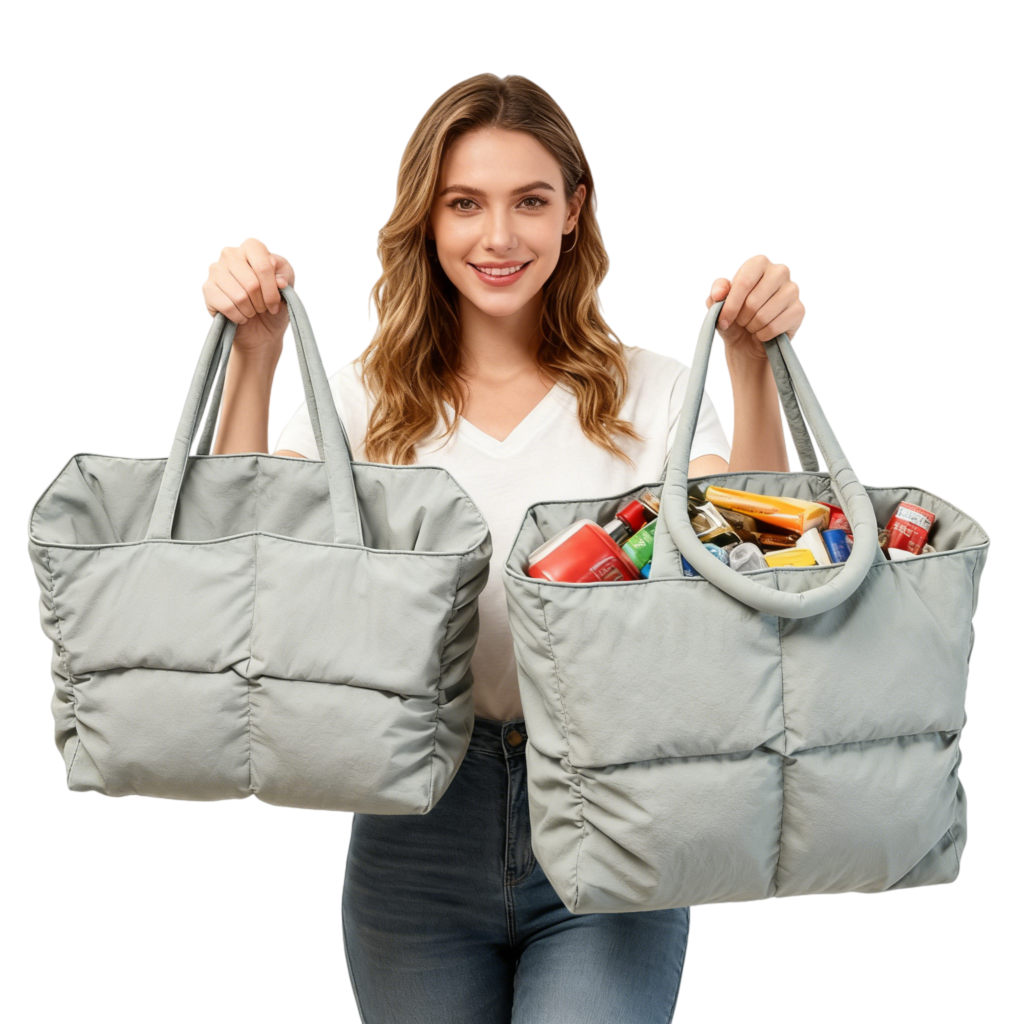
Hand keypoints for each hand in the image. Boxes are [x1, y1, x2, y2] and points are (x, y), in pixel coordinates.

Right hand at [202, 238, 295, 352]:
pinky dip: (239, 317)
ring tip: (252, 310)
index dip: (272, 290)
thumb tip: (279, 280)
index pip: (264, 266)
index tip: (275, 304)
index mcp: (252, 247)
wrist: (260, 327)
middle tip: (263, 308)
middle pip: (252, 284)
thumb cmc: (273, 301)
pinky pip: (227, 306)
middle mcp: (230, 253)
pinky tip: (240, 315)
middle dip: (262, 302)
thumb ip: (285, 277)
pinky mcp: (207, 288)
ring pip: (239, 297)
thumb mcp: (287, 286)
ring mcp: (216, 269)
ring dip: (250, 311)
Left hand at [705, 255, 803, 362]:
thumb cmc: (734, 316)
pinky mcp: (799, 309)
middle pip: (753, 301)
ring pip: (764, 315)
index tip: (723, 320)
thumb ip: (717, 292)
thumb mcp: (718, 304)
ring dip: (752, 326)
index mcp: (758, 263)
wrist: (747, 341)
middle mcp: (779, 271)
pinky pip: (775, 327)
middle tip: (741, 321)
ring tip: (752, 325)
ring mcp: (792, 290)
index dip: (731, 305)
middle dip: (741, 317)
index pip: (744, 282)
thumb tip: (719, 293)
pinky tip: (763, 332)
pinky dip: (763, 334)